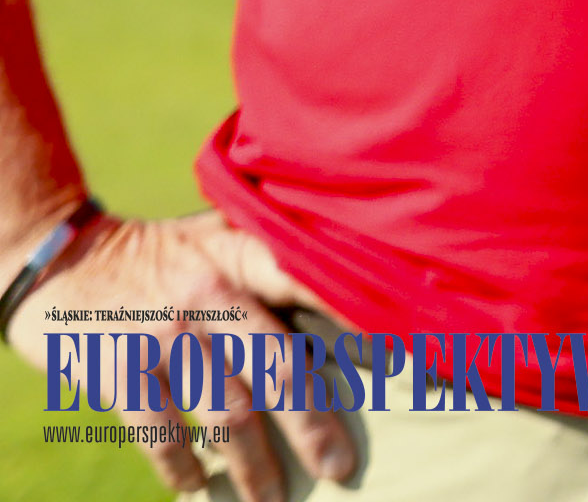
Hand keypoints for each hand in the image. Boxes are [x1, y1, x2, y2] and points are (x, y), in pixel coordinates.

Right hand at [3, 209, 349, 500]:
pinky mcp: (119, 367)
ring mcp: (164, 334)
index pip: (312, 284)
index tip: (402, 360)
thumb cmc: (165, 253)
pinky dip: (181, 465)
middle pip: (278, 367)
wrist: (64, 259)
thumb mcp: (222, 234)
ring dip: (253, 464)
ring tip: (274, 500)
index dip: (358, 320)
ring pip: (226, 410)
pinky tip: (197, 486)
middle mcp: (210, 291)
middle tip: (341, 468)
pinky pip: (159, 430)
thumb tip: (355, 287)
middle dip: (314, 425)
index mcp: (244, 254)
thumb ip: (274, 258)